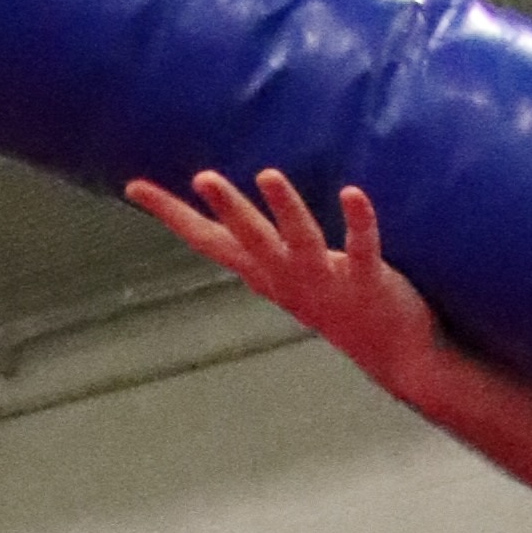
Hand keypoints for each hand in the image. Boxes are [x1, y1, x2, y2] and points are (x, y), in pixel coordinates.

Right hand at [128, 167, 449, 401]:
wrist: (397, 357)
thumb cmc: (343, 308)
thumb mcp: (291, 277)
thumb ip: (265, 250)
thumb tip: (234, 219)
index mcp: (266, 274)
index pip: (209, 241)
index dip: (171, 214)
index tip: (134, 185)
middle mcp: (288, 279)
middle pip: (248, 240)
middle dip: (227, 209)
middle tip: (202, 176)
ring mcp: (326, 282)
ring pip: (298, 242)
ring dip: (284, 210)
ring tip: (268, 175)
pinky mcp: (368, 283)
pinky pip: (362, 248)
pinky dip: (358, 222)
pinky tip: (351, 193)